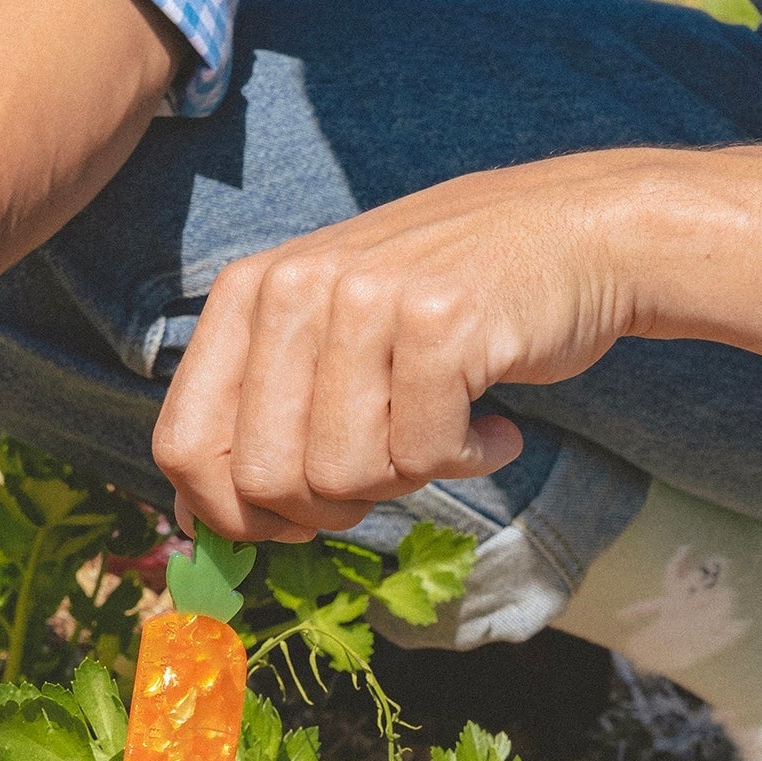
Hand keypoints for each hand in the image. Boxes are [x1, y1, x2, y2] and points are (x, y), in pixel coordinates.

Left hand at [152, 152, 646, 540]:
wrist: (577, 233)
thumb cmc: (447, 306)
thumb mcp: (332, 336)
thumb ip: (263, 414)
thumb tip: (195, 527)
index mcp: (250, 293)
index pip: (184, 446)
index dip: (230, 514)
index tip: (289, 519)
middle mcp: (293, 287)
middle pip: (263, 481)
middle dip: (328, 508)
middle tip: (387, 475)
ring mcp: (365, 299)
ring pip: (343, 476)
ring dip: (406, 480)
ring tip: (443, 432)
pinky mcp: (440, 322)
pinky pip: (425, 455)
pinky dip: (468, 459)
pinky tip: (491, 423)